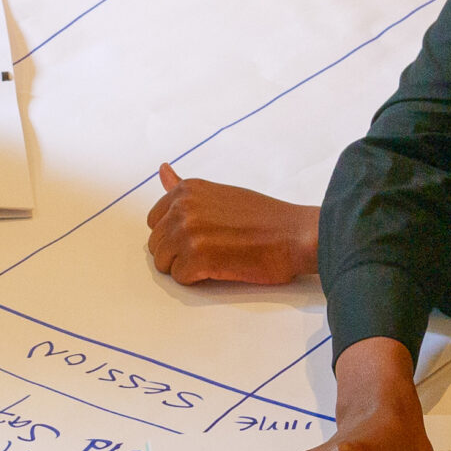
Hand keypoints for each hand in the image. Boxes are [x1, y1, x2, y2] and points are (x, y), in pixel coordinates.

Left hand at [146, 164, 320, 284]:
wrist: (295, 235)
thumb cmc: (264, 218)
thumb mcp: (220, 194)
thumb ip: (186, 190)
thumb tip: (163, 170)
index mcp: (187, 191)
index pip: (155, 221)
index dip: (175, 235)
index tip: (200, 236)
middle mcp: (183, 208)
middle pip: (157, 244)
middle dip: (179, 253)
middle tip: (212, 250)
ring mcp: (188, 232)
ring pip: (164, 263)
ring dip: (187, 267)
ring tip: (216, 258)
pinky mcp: (197, 258)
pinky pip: (181, 278)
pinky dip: (199, 279)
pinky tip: (222, 266)